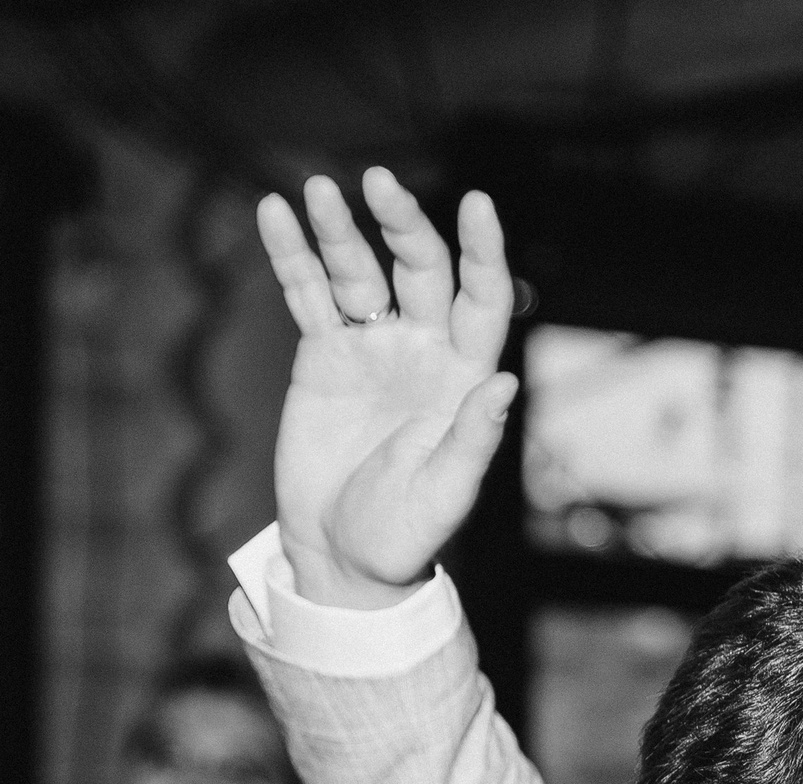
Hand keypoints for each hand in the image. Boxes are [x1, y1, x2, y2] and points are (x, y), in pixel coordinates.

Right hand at [256, 164, 517, 608]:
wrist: (342, 560)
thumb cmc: (404, 536)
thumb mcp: (444, 495)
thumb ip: (474, 439)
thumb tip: (507, 381)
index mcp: (464, 379)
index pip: (483, 300)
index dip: (483, 251)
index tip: (477, 203)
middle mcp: (423, 351)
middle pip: (419, 269)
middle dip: (403, 224)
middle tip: (378, 185)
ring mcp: (372, 348)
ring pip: (359, 272)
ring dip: (340, 229)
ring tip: (318, 190)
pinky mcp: (322, 355)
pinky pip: (308, 293)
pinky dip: (292, 254)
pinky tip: (276, 213)